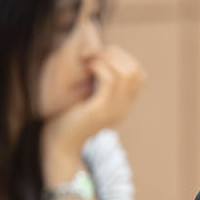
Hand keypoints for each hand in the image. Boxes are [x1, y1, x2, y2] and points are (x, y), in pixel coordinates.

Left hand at [42, 44, 144, 166]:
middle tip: (96, 55)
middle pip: (136, 72)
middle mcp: (124, 109)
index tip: (103, 56)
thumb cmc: (69, 119)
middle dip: (117, 56)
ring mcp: (114, 110)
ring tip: (90, 60)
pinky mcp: (100, 110)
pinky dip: (99, 67)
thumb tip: (100, 63)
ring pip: (125, 74)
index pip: (139, 75)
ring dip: (107, 59)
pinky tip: (87, 68)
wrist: (61, 145)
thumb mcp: (90, 101)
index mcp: (124, 106)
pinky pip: (109, 80)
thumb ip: (99, 89)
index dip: (124, 59)